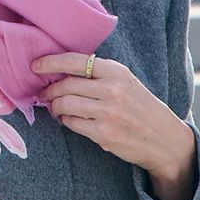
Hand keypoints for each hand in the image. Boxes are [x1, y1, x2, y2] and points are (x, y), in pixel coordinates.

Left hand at [34, 52, 197, 199]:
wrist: (163, 137)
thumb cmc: (141, 107)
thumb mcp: (127, 82)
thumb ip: (100, 76)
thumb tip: (62, 75)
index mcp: (118, 72)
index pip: (77, 61)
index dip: (52, 62)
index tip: (36, 66)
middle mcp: (113, 89)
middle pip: (67, 85)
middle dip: (50, 90)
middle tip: (44, 94)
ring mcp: (108, 112)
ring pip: (65, 104)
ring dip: (55, 107)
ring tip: (56, 108)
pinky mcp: (103, 134)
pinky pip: (72, 123)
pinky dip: (66, 121)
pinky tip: (70, 120)